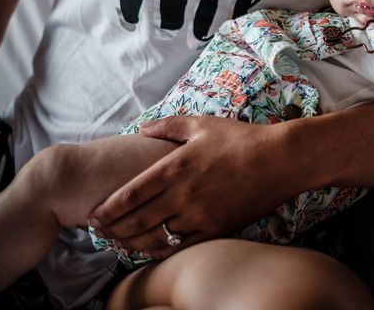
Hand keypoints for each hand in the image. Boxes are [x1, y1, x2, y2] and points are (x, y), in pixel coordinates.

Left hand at [88, 116, 297, 258]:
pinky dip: (163, 250)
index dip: (108, 208)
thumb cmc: (240, 138)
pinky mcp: (218, 229)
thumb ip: (166, 125)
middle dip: (113, 229)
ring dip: (133, 242)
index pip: (130, 194)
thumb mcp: (202, 124)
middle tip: (99, 233)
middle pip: (137, 220)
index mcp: (175, 167)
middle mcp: (183, 194)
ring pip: (157, 237)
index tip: (94, 215)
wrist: (280, 160)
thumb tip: (140, 128)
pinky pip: (183, 246)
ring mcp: (200, 215)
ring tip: (120, 242)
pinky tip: (153, 248)